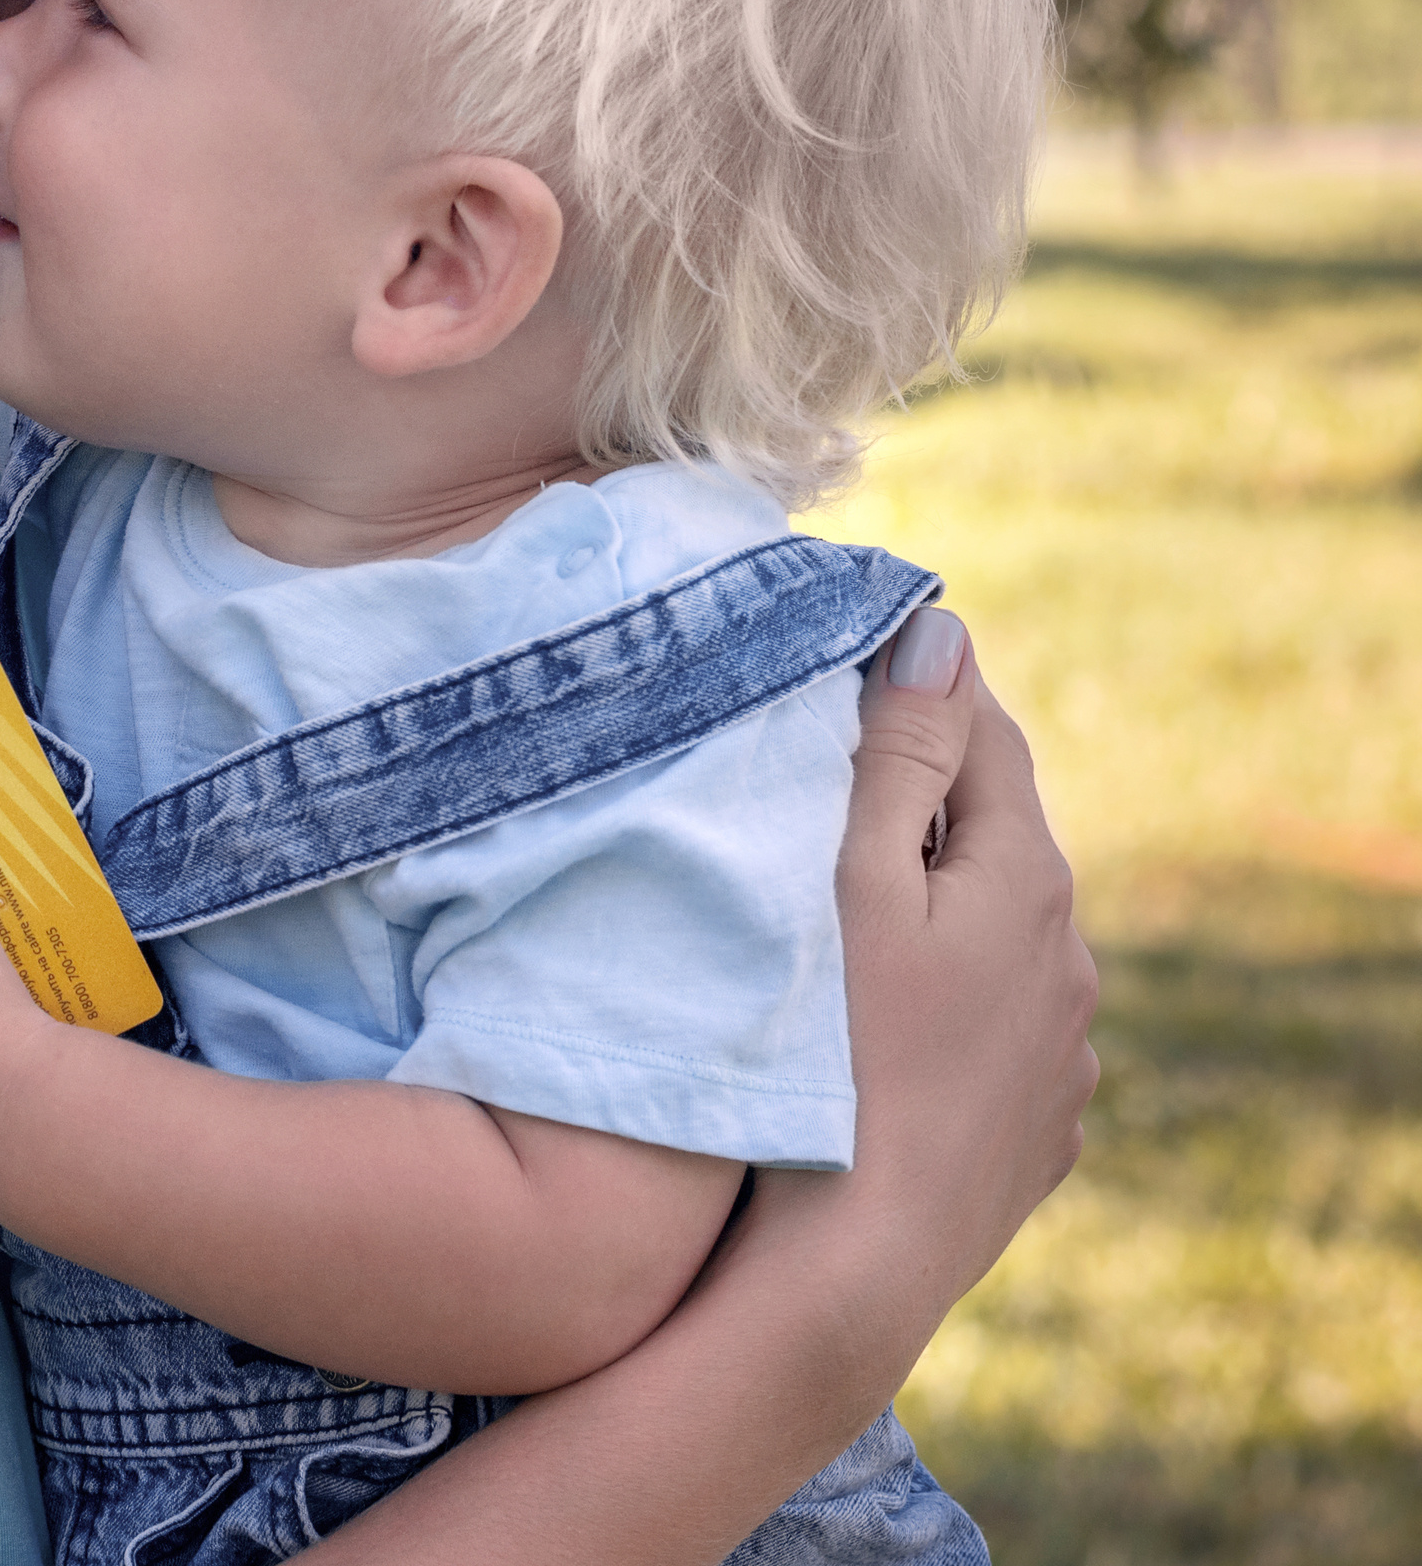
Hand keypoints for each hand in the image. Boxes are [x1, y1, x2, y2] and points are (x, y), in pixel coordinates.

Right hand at [757, 608, 1099, 1326]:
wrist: (858, 1258)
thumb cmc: (834, 1049)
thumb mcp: (851, 879)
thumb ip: (897, 753)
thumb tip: (941, 634)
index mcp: (1026, 877)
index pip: (982, 730)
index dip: (919, 683)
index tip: (851, 654)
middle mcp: (1069, 953)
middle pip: (992, 829)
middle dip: (920, 795)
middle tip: (822, 778)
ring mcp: (1062, 1045)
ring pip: (995, 928)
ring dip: (936, 898)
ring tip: (841, 907)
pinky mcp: (1039, 1118)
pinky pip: (994, 1016)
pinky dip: (946, 990)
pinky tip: (880, 1014)